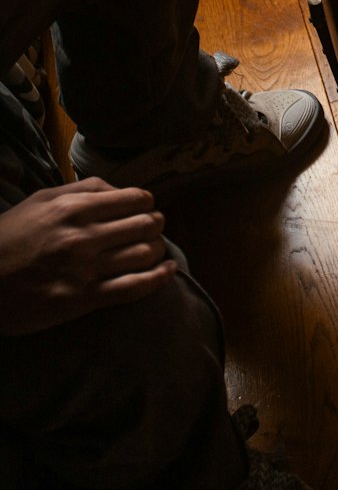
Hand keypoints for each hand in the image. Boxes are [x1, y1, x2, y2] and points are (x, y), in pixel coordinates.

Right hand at [0, 179, 175, 334]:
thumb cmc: (10, 238)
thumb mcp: (41, 201)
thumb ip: (83, 190)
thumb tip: (121, 190)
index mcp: (73, 206)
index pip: (135, 198)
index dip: (146, 203)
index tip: (145, 208)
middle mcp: (83, 235)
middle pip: (146, 224)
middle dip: (155, 225)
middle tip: (152, 229)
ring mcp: (85, 269)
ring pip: (145, 254)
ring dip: (158, 250)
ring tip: (155, 249)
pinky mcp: (84, 299)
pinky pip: (135, 288)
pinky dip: (160, 278)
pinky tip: (169, 271)